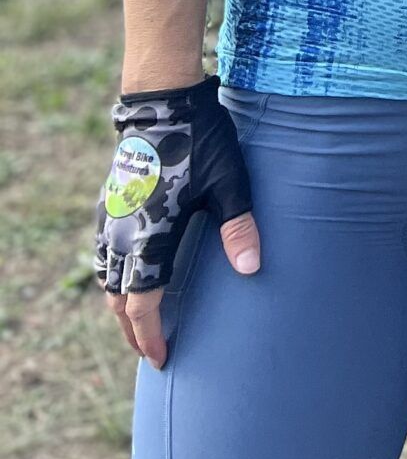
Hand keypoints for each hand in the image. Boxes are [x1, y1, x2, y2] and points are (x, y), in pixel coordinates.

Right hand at [96, 78, 259, 368]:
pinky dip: (111, 273)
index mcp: (149, 238)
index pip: (142, 306)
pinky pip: (102, 251)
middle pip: (118, 300)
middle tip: (151, 349)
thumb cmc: (201, 142)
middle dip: (133, 330)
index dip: (151, 336)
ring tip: (138, 320)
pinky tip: (127, 272)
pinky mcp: (109, 201)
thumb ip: (238, 227)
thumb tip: (252, 269)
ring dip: (119, 303)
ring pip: (106, 276)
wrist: (163, 101)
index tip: (163, 357)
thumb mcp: (229, 183)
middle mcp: (122, 235)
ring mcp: (111, 218)